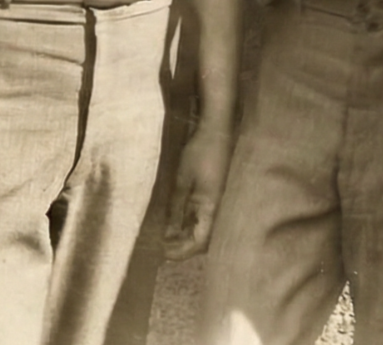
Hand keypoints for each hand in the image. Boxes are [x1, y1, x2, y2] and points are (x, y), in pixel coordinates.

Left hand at [163, 124, 233, 260]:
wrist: (218, 130)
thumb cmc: (201, 152)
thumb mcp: (182, 180)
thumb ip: (176, 208)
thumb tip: (168, 233)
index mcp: (213, 208)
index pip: (198, 242)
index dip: (180, 251)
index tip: (162, 253)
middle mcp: (220, 209)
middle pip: (203, 240)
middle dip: (183, 246)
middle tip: (162, 246)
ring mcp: (220, 202)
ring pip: (205, 229)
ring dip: (187, 235)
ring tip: (166, 236)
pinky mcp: (218, 195)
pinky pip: (206, 217)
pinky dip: (193, 223)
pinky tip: (178, 221)